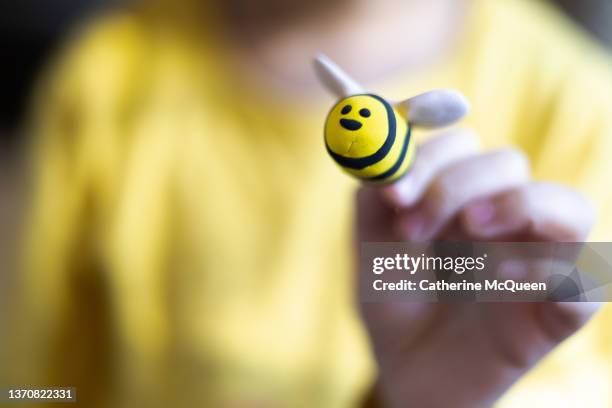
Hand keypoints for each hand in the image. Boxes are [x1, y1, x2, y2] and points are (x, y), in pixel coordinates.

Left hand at [357, 130, 599, 407]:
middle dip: (456, 186)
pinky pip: (583, 274)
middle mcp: (505, 217)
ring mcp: (539, 259)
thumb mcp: (371, 246)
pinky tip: (495, 279)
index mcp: (462, 195)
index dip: (430, 156)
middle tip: (412, 228)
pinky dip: (545, 267)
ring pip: (568, 207)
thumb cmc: (395, 301)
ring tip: (470, 229)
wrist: (409, 369)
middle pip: (509, 164)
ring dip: (517, 206)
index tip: (393, 192)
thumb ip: (374, 200)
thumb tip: (390, 165)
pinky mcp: (559, 307)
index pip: (464, 146)